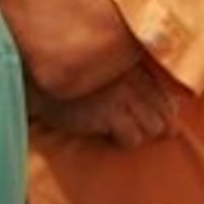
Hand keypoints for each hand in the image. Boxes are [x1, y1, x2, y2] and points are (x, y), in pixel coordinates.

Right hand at [32, 62, 180, 146]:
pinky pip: (132, 138)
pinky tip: (109, 134)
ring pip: (152, 128)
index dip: (164, 112)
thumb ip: (131, 74)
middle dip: (156, 125)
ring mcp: (122, 96)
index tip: (151, 117)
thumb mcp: (103, 65)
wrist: (35, 82)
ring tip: (121, 129)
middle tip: (137, 127)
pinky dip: (123, 140)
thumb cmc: (70, 75)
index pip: (168, 96)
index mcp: (134, 63)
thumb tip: (163, 101)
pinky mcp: (108, 114)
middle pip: (166, 115)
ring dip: (139, 133)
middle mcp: (134, 78)